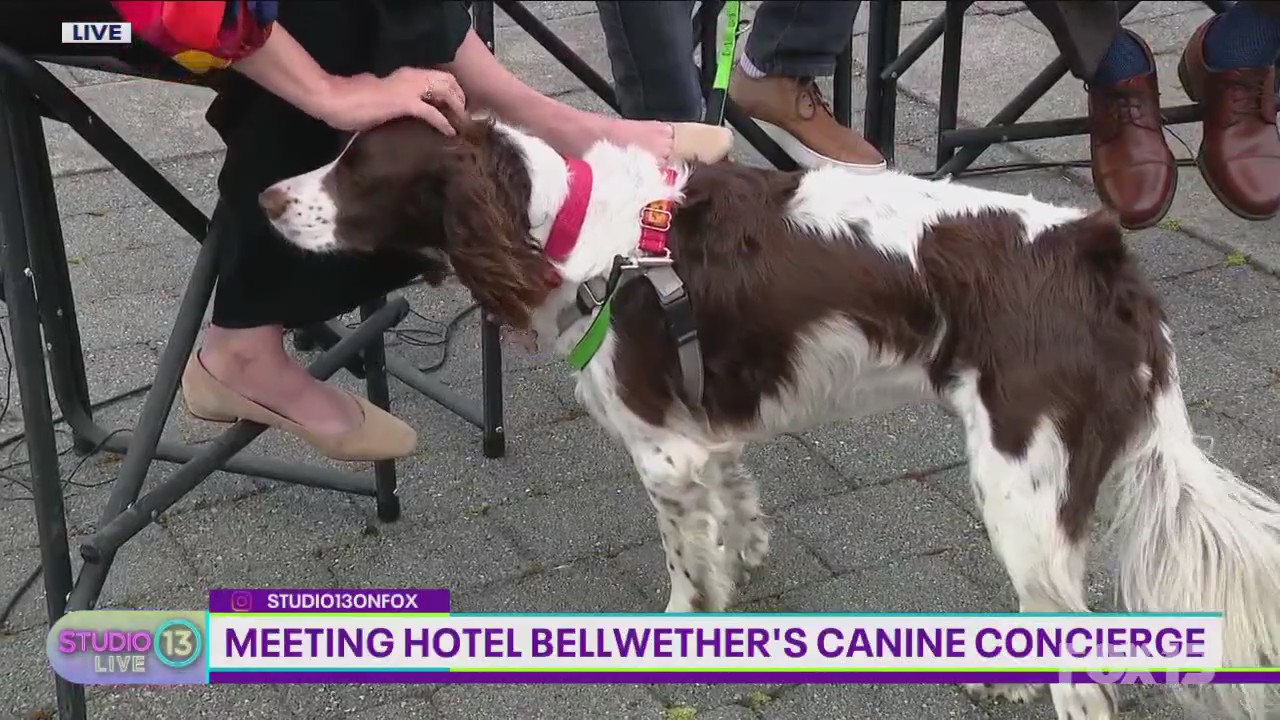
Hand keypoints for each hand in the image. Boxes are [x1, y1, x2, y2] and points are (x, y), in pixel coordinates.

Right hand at [314, 67, 466, 133]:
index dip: (448, 89)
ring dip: (456, 108)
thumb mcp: (377, 97)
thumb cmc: (349, 100)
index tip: (453, 104)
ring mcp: (408, 89)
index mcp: (402, 75)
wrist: (334, 99)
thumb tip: (395, 110)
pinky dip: (443, 123)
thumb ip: (391, 100)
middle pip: (446, 80)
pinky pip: (432, 112)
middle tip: (464, 114)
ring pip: (445, 92)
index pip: (433, 77)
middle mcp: (409, 76)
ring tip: (462, 124)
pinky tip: (450, 133)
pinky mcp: (405, 103)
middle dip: (459, 96)